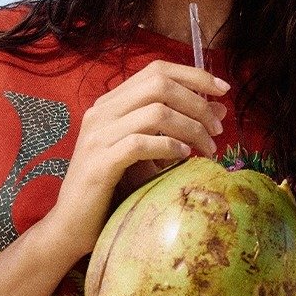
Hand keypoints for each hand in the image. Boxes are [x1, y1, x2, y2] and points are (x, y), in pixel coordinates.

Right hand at [45, 60, 229, 261]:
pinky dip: (169, 146)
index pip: (156, 70)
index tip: (223, 89)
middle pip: (159, 85)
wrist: (72, 225)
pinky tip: (184, 157)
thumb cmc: (114, 188)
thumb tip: (220, 111)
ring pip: (155, 112)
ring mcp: (97, 136)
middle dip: (197, 103)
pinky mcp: (99, 163)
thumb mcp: (150, 152)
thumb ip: (178, 127)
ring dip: (190, 128)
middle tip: (218, 129)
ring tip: (207, 148)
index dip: (193, 75)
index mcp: (111, 104)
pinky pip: (141, 143)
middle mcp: (101, 112)